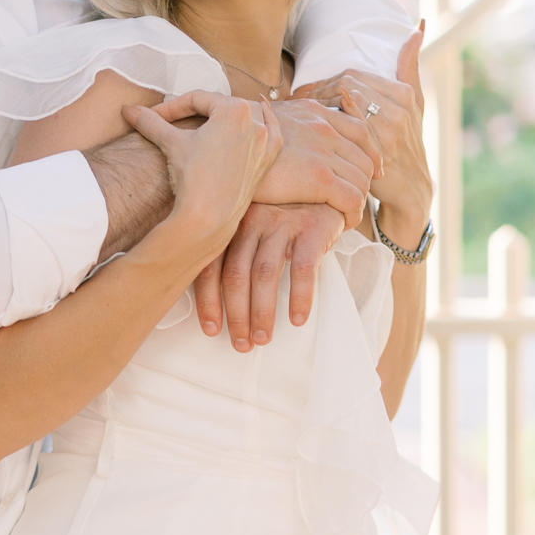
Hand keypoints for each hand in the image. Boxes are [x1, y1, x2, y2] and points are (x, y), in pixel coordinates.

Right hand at [124, 90, 281, 271]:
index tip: (156, 117)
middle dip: (198, 111)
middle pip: (221, 105)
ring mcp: (265, 141)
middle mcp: (255, 121)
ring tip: (215, 116)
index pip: (197, 99)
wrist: (209, 218)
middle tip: (176, 120)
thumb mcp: (170, 143)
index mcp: (234, 109)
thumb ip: (150, 121)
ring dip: (230, 114)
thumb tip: (128, 109)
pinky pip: (270, 133)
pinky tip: (259, 118)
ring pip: (248, 115)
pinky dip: (263, 123)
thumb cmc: (192, 178)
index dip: (172, 107)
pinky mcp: (268, 159)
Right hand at [155, 90, 373, 222]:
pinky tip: (349, 221)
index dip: (353, 130)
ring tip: (362, 201)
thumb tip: (128, 113)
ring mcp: (311, 148)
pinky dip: (355, 209)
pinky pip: (351, 194)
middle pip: (356, 138)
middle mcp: (302, 123)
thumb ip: (164, 122)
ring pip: (358, 166)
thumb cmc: (188, 171)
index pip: (333, 114)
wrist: (201, 202)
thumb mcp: (180, 140)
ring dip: (364, 185)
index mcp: (276, 111)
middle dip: (369, 158)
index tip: (364, 145)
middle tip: (376, 174)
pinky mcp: (316, 176)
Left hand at [193, 202, 346, 350]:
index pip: (210, 265)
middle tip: (241, 343)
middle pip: (235, 274)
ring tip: (263, 338)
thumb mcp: (254, 228)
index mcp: (231, 224)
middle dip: (236, 314)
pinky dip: (299, 297)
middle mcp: (252, 220)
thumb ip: (233, 253)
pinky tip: (297, 318)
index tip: (211, 329)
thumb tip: (214, 303)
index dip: (207, 301)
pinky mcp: (312, 229)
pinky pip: (302, 268)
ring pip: (265, 274)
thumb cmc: (283, 219)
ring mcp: (282, 223)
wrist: (326, 190)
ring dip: (262, 312)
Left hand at [296, 27, 431, 241]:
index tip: (306, 91)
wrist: (413, 188)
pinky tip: (310, 131)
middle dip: (317, 92)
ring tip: (299, 113)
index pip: (353, 75)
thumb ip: (410, 65)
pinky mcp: (377, 153)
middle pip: (344, 86)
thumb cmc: (407, 141)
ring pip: (342, 105)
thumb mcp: (415, 103)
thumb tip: (418, 27)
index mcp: (404, 93)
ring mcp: (388, 131)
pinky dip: (323, 128)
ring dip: (316, 107)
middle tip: (296, 100)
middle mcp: (398, 109)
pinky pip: (343, 131)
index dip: (324, 82)